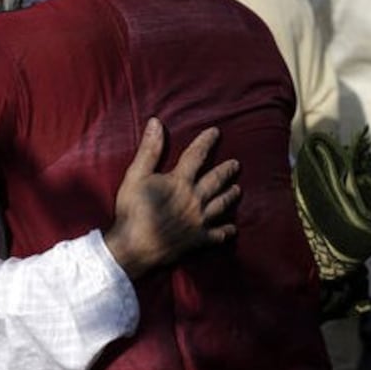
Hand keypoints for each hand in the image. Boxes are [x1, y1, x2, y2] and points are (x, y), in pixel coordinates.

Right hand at [104, 118, 240, 279]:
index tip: (216, 132)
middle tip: (236, 164)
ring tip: (238, 190)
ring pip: (221, 205)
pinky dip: (226, 231)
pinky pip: (218, 235)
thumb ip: (149, 150)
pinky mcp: (198, 239)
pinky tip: (232, 229)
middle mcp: (195, 199)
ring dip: (230, 196)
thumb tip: (156, 123)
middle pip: (216, 181)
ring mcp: (199, 220)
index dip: (207, 142)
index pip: (197, 155)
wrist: (134, 247)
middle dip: (227, 171)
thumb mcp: (135, 176)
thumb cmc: (132, 210)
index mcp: (180, 181)